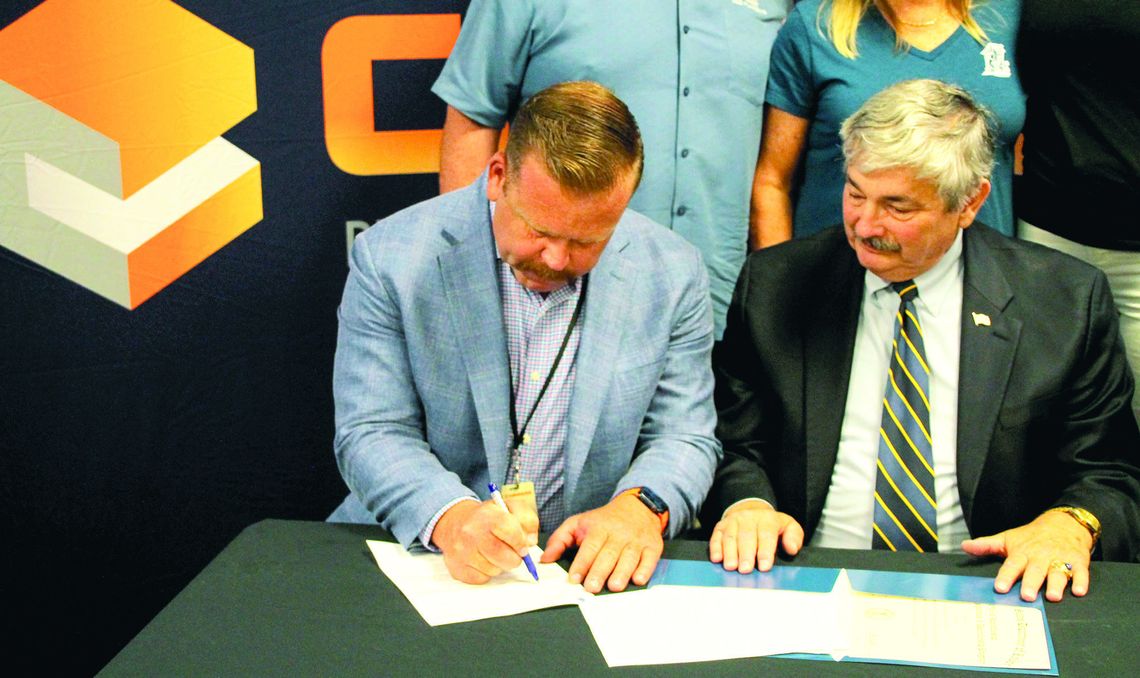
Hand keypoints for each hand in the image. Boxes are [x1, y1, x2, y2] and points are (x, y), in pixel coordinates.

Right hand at [431, 497, 537, 583]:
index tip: (523, 546)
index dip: (520, 542)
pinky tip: (483, 561)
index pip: (509, 530)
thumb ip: (527, 520)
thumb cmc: (487, 517)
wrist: (454, 523)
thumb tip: (530, 542)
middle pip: (503, 556)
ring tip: (494, 554)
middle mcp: (471, 532)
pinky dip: (487, 573)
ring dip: (499, 565)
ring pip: (493, 570)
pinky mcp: (457, 568)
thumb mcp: (509, 508)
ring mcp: (461, 552)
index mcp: (486, 515)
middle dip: (514, 558)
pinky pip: (482, 579)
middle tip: (513, 554)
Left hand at [540, 494, 662, 592]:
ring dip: (622, 572)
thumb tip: (544, 560)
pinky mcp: (652, 546)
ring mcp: (636, 540)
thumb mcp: (578, 523)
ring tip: (613, 586)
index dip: (582, 563)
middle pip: (608, 554)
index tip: (574, 578)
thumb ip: (559, 540)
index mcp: (598, 528)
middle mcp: (618, 534)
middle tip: (591, 588)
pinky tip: (637, 579)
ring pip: (629, 557)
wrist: (637, 508)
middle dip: (600, 571)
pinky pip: (650, 559)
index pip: (589, 546)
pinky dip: (645, 569)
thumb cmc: (603, 521)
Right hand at [708, 499, 802, 572]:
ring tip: (731, 566)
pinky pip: (716, 536)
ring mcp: (733, 521)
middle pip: (747, 536)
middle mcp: (749, 518)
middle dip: (745, 554)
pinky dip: (715, 547)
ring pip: (730, 536)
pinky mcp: (721, 526)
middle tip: (745, 569)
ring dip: (729, 552)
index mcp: (767, 519)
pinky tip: (716, 558)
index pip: (766, 535)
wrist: (751, 510)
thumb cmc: (771, 525)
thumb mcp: (788, 526)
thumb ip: (794, 537)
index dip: (765, 551)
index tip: (764, 566)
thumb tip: (792, 549)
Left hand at [961, 511, 1093, 601]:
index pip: (1012, 565)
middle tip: (1027, 596)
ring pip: (1058, 572)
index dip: (1006, 576)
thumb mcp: (1008, 538)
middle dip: (1031, 583)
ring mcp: (1060, 559)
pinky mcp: (1079, 562)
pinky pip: (1081, 573)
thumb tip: (965, 546)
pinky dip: (1081, 581)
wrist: (1063, 523)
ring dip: (1056, 584)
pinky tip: (1079, 591)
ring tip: (1052, 596)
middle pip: (1035, 570)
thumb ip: (987, 545)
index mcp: (1023, 553)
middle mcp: (1041, 557)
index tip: (1000, 588)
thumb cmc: (1031, 536)